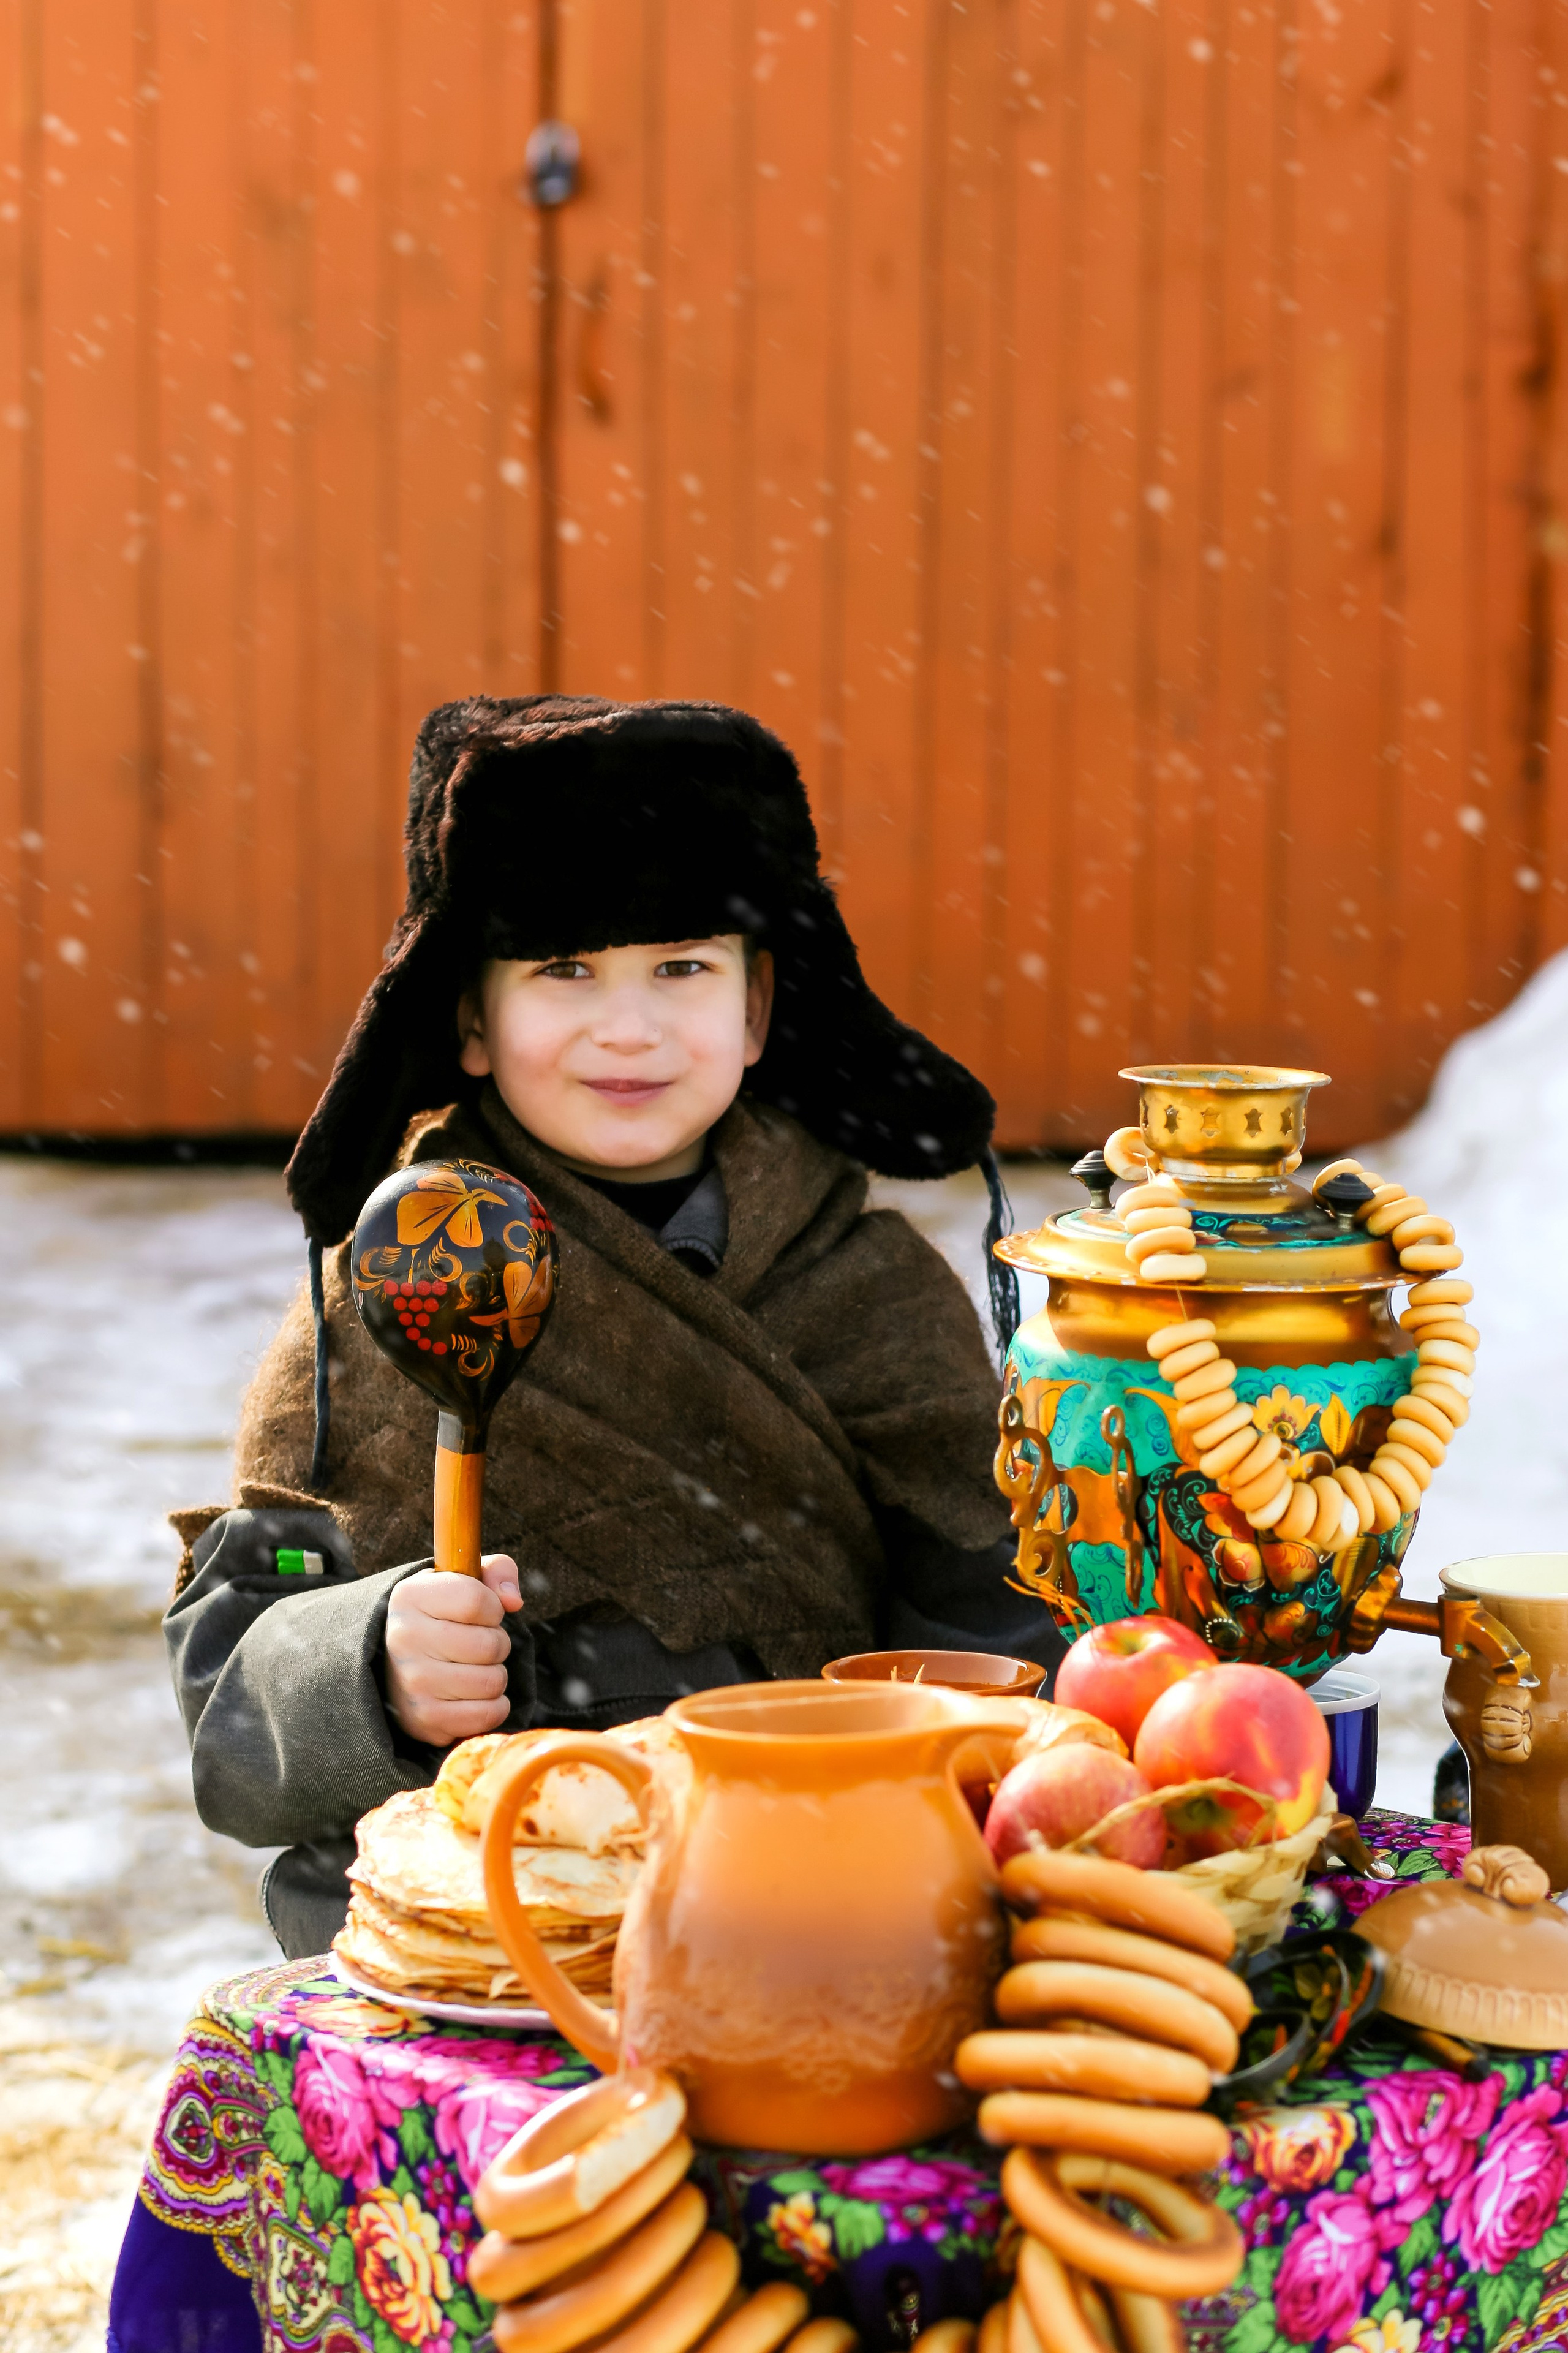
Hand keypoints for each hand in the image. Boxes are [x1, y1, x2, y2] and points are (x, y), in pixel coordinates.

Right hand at [384, 1555, 521, 1747]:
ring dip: (495, 1675)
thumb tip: (514, 1600)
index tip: (482, 1613)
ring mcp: (413, 1681)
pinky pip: (487, 1714)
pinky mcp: (425, 1718)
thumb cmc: (441, 1617)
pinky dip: (493, 1706)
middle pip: (490, 1645)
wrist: (397, 1666)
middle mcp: (405, 1638)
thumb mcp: (463, 1581)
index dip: (493, 1608)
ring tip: (474, 1668)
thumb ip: (497, 1572)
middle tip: (479, 1644)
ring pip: (493, 1681)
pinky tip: (475, 1695)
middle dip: (497, 1644)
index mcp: (411, 1596)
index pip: (477, 1601)